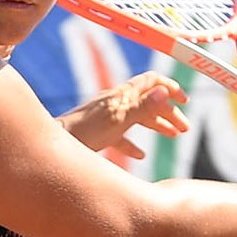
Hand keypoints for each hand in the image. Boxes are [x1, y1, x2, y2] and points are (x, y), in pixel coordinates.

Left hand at [59, 71, 189, 166]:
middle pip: (148, 101)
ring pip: (137, 118)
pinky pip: (120, 136)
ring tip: (173, 136)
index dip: (169, 88)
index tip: (184, 101)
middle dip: (168, 112)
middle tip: (184, 129)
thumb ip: (143, 106)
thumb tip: (165, 91)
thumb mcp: (118, 120)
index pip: (151, 81)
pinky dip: (133, 144)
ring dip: (157, 125)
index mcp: (121, 95)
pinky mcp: (97, 133)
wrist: (52, 148)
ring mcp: (106, 117)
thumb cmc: (84, 132)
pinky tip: (139, 155)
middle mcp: (115, 102)